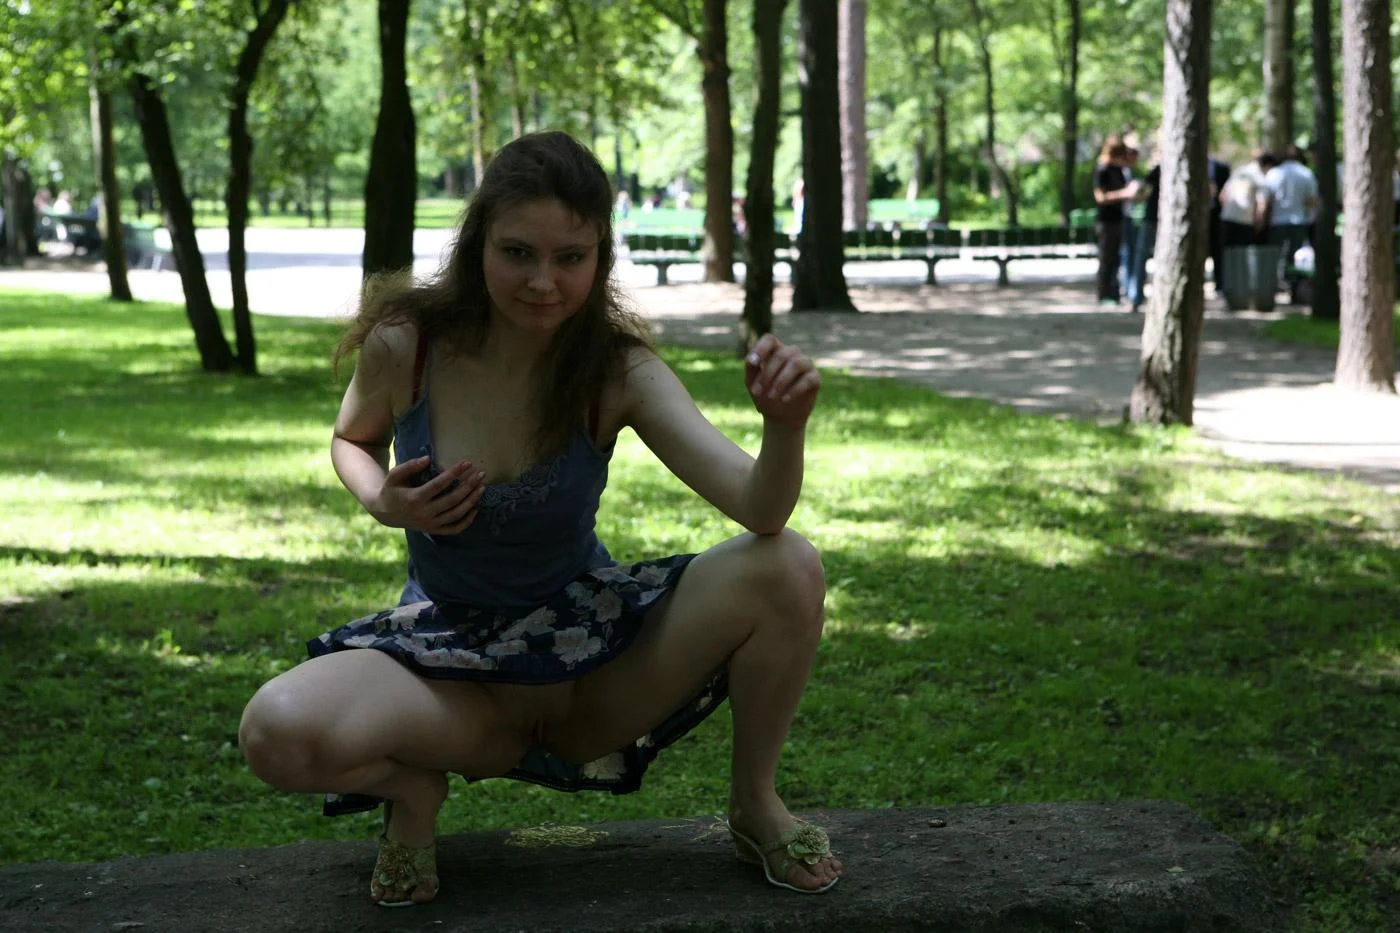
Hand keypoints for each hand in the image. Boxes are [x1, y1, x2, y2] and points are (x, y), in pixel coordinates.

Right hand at [370, 456, 485, 533]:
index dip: (454, 473)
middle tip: (481, 474)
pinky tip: (475, 509)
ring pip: (456, 515)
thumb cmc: (391, 489)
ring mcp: (429, 524)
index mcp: (414, 498)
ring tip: (482, 488)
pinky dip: (467, 521)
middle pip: (452, 500)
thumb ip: (410, 466)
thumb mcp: (395, 475)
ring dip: (471, 501)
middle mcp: (423, 513)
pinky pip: (454, 529)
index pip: (439, 484)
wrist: (384, 513)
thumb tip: (427, 459)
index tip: (467, 463)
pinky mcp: (433, 530)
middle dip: (469, 486)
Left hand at [745, 334, 819, 428]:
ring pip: (796, 363)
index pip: (770, 339)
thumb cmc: (765, 396)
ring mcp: (806, 364)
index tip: (753, 363)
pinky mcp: (815, 378)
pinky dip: (794, 390)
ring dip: (781, 381)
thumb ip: (751, 368)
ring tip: (772, 396)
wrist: (780, 417)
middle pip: (781, 355)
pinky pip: (808, 379)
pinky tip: (785, 399)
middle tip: (758, 392)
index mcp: (775, 351)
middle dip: (768, 374)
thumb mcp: (752, 383)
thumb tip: (752, 359)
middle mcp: (792, 353)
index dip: (761, 348)